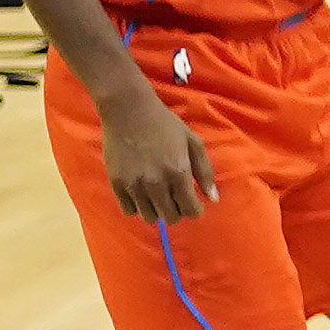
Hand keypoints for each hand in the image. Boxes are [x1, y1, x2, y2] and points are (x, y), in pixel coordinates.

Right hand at [98, 80, 214, 223]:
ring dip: (157, 210)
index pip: (190, 210)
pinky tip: (142, 194)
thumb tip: (213, 199)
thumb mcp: (192, 143)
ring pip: (149, 217)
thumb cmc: (165, 125)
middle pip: (170, 217)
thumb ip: (204, 172)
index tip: (193, 203)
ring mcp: (133, 185)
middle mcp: (155, 183)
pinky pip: (128, 210)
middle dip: (177, 211)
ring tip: (159, 196)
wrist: (128, 112)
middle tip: (176, 198)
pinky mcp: (116, 183)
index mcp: (178, 172)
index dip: (195, 210)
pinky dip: (137, 207)